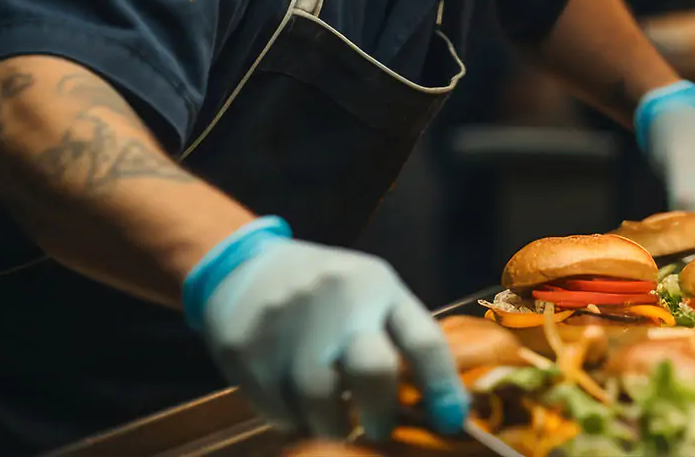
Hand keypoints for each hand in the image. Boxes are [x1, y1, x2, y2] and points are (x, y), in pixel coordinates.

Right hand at [185, 219, 465, 441]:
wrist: (242, 264)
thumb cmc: (325, 291)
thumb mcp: (367, 292)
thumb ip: (395, 338)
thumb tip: (429, 406)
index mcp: (377, 286)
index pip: (423, 339)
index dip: (443, 388)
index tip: (452, 422)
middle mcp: (336, 300)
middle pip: (372, 370)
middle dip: (382, 414)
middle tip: (380, 430)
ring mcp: (288, 321)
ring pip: (319, 399)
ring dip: (332, 426)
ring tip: (335, 424)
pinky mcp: (246, 347)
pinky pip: (277, 407)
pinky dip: (293, 419)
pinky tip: (297, 405)